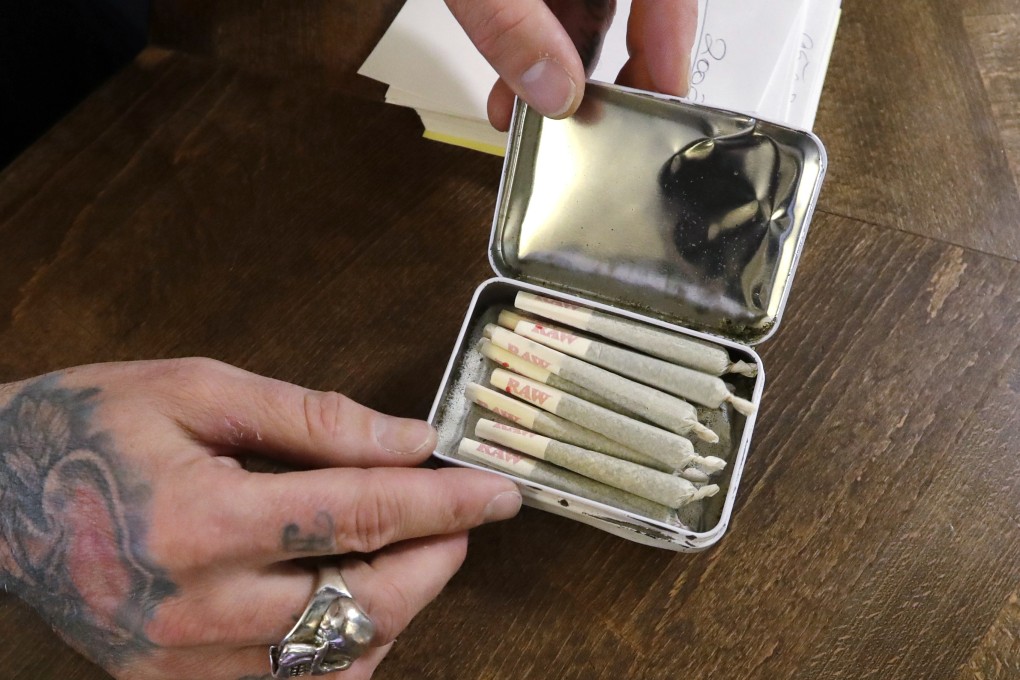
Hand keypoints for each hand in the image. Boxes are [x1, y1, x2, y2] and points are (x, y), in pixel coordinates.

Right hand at [0, 358, 520, 679]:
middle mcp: (197, 611)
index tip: (499, 491)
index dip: (445, 504)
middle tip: (464, 519)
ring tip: (411, 550)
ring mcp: (185, 664)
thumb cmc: (91, 429)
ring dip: (400, 605)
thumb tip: (409, 441)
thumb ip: (314, 419)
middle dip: (437, 560)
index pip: (362, 516)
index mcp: (202, 524)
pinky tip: (355, 600)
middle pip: (365, 603)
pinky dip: (348, 645)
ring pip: (342, 659)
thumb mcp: (199, 392)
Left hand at [445, 0, 698, 129]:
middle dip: (606, 64)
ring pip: (585, 2)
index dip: (672, 35)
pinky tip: (508, 83)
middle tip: (597, 123)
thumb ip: (508, 19)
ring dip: (556, 61)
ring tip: (530, 115)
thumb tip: (553, 90)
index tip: (662, 95)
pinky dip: (529, 37)